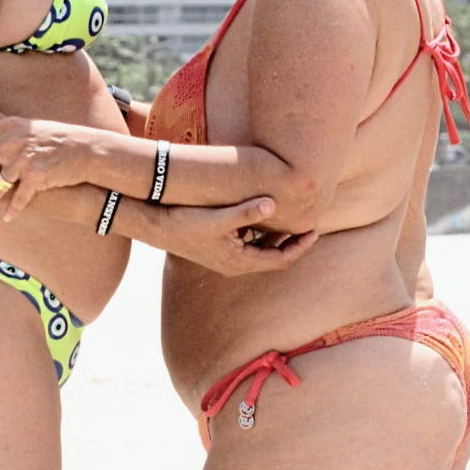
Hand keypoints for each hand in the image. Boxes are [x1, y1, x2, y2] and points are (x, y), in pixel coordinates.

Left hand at [0, 117, 101, 218]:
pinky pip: (17, 199)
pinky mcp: (37, 178)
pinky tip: (7, 217)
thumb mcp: (29, 128)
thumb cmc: (56, 140)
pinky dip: (11, 211)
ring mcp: (24, 160)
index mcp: (8, 125)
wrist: (87, 149)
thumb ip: (7, 134)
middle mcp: (13, 141)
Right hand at [155, 201, 317, 274]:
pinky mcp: (220, 248)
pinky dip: (263, 233)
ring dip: (278, 237)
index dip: (300, 246)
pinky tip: (267, 215)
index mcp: (239, 261)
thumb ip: (246, 213)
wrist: (156, 227)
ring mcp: (227, 257)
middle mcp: (235, 264)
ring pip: (262, 250)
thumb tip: (273, 205)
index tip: (314, 230)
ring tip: (294, 218)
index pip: (280, 259)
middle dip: (293, 242)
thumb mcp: (218, 218)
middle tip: (310, 224)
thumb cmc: (185, 222)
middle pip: (275, 257)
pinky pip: (250, 244)